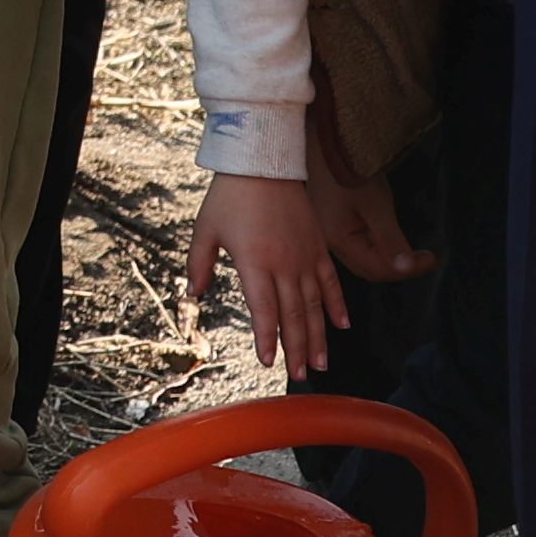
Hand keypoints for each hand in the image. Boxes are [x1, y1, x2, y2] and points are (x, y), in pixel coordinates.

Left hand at [189, 170, 344, 376]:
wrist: (264, 161)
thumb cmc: (230, 196)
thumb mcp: (205, 229)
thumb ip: (199, 264)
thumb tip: (192, 295)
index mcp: (255, 263)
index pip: (264, 310)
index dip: (267, 338)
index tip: (269, 362)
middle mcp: (284, 264)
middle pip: (294, 315)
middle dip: (297, 348)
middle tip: (300, 374)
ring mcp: (305, 256)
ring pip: (316, 304)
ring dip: (319, 336)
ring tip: (321, 362)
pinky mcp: (318, 246)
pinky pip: (331, 281)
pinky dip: (338, 304)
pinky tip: (343, 325)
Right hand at [315, 162, 436, 284]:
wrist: (325, 138)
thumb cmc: (350, 169)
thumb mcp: (376, 205)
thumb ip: (391, 239)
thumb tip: (407, 268)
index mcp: (338, 240)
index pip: (378, 270)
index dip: (408, 270)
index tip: (433, 260)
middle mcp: (330, 240)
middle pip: (368, 268)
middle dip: (398, 268)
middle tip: (424, 259)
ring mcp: (329, 229)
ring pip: (363, 256)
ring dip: (388, 258)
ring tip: (411, 251)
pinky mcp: (331, 218)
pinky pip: (357, 242)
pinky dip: (377, 245)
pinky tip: (389, 236)